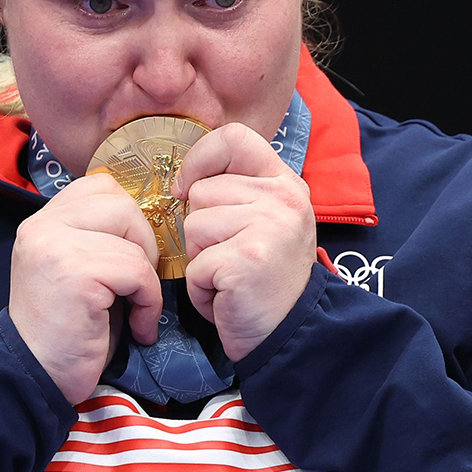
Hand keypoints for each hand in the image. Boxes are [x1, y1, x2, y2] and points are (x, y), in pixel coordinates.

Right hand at [8, 174, 161, 405]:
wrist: (35, 376)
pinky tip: (138, 327)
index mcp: (43, 221)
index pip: (101, 185)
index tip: (131, 253)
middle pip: (122, 204)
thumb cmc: (66, 328)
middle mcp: (43, 226)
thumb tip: (151, 221)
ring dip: (147, 280)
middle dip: (143, 244)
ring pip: (133, 241)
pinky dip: (148, 302)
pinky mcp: (75, 274)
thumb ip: (98, 237)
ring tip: (136, 310)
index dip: (129, 217)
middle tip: (137, 282)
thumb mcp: (78, 268)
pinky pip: (137, 273)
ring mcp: (56, 246)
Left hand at [172, 122, 316, 361]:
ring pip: (192, 226)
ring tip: (229, 276)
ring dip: (200, 260)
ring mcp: (267, 227)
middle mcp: (283, 199)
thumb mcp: (263, 221)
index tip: (188, 188)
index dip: (201, 159)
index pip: (234, 138)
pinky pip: (194, 264)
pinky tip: (228, 295)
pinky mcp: (246, 259)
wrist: (290, 333)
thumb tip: (181, 181)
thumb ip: (236, 191)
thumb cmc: (265, 278)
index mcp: (284, 182)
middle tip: (230, 255)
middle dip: (200, 230)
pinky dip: (201, 288)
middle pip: (201, 191)